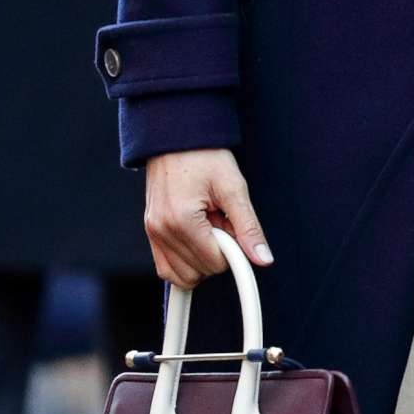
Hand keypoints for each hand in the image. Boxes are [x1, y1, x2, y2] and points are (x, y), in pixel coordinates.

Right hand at [144, 148, 272, 288]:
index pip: (214, 263)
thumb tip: (263, 258)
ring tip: (207, 225)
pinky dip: (185, 262)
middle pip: (199, 272)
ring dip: (200, 257)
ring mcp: (152, 233)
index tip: (232, 224)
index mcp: (182, 220)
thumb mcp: (234, 188)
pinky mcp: (150, 233)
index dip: (232, 249)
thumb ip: (248, 227)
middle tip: (219, 220)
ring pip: (182, 276)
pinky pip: (167, 268)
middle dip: (216, 251)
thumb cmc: (204, 156)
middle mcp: (161, 230)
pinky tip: (196, 238)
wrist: (176, 136)